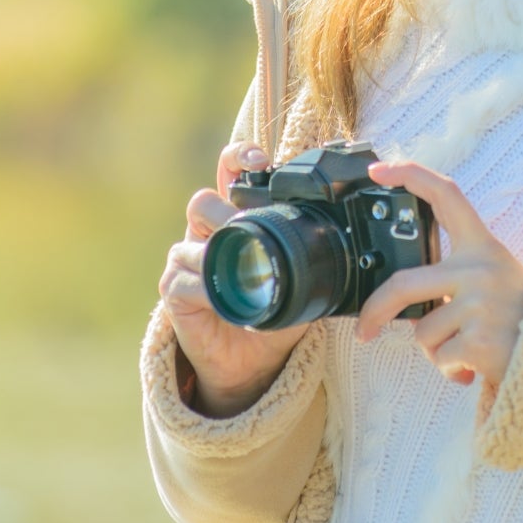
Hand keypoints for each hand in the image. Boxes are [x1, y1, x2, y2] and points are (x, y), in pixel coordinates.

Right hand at [158, 141, 312, 416]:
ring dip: (218, 251)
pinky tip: (225, 296)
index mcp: (237, 220)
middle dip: (226, 210)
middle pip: (203, 201)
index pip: (229, 173)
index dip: (239, 158)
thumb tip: (348, 243)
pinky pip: (185, 279)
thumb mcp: (302, 281)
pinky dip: (207, 287)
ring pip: (190, 239)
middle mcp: (207, 234)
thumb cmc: (273, 312)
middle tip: (248, 224)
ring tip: (241, 265)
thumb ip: (315, 258)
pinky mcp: (175, 290)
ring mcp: (187, 261)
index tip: (259, 160)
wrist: (250, 363)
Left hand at [354, 160, 522, 388]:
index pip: (445, 195)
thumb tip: (401, 303)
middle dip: (376, 310)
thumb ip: (453, 275)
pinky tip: (473, 366)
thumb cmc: (516, 312)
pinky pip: (441, 358)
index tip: (376, 171)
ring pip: (423, 332)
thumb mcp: (495, 275)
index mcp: (482, 245)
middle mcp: (479, 269)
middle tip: (364, 329)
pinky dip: (450, 369)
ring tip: (465, 347)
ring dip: (436, 349)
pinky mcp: (479, 341)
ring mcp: (479, 304)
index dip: (409, 176)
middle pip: (404, 283)